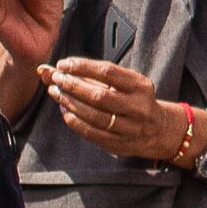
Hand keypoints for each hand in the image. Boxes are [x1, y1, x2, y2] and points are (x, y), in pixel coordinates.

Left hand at [45, 55, 196, 167]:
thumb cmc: (135, 101)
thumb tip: (48, 70)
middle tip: (56, 78)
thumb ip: (88, 75)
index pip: (108, 72)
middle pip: (99, 95)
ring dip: (70, 103)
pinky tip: (65, 111)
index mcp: (141, 86)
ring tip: (57, 93)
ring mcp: (130, 128)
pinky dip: (74, 121)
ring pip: (94, 116)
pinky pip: (92, 133)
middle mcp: (138, 107)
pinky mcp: (119, 143)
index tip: (64, 64)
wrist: (158, 130)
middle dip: (73, 85)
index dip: (82, 67)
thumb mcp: (123, 83)